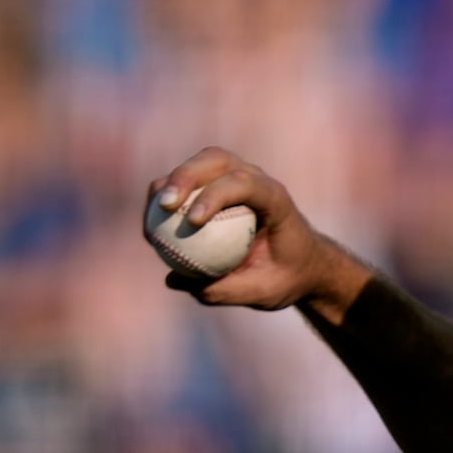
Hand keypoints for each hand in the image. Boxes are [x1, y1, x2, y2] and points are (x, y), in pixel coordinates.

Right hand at [145, 147, 370, 323]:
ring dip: (171, 181)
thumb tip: (178, 281)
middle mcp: (256, 179)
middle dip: (186, 176)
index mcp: (277, 200)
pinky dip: (168, 196)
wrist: (301, 264)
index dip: (217, 194)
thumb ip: (226, 289)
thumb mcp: (264, 292)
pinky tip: (151, 226)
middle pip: (217, 160)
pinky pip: (188, 184)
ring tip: (154, 212)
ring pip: (199, 163)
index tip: (193, 221)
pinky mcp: (218, 185)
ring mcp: (237, 176)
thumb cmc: (286, 277)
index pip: (246, 184)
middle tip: (165, 206)